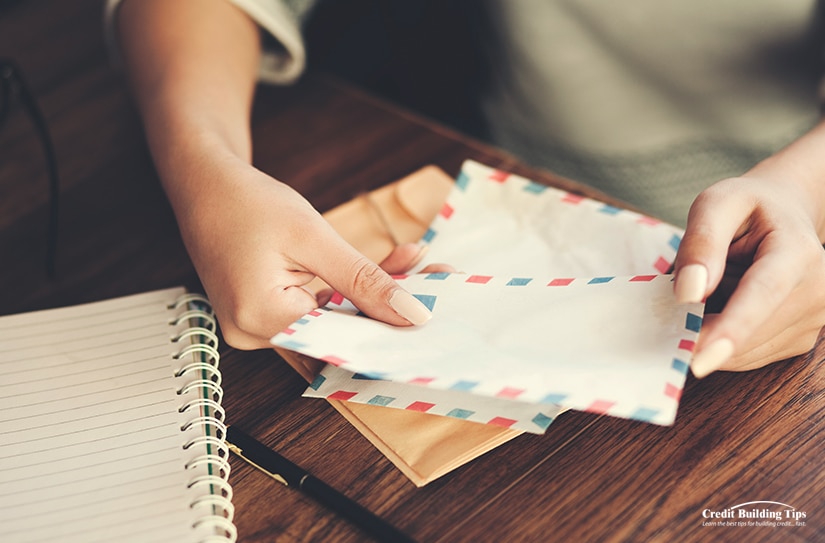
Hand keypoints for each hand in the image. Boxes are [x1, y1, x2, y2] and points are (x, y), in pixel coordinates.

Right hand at [178, 158, 432, 349]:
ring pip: (334, 321)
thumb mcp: (314, 237)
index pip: (341, 340)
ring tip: (417, 265)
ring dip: (374, 293)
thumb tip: (412, 315)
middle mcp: (255, 334)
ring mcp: (258, 328)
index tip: (432, 318)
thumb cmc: (248, 202)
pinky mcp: (265, 316)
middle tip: (437, 281)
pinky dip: (350, 291)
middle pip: (340, 332)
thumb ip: (364, 281)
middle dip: (389, 305)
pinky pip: (318, 311)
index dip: (390, 330)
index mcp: (260, 318)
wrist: (204, 186)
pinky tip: (387, 267)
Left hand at [673, 173, 824, 376]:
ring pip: (747, 352)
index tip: (700, 359)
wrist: (784, 213)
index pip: (763, 296)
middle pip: (751, 332)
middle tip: (667, 315)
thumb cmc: (748, 207)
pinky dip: (722, 343)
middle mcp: (818, 291)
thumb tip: (689, 292)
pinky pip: (750, 356)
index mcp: (798, 252)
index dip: (731, 330)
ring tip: (702, 300)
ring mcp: (814, 320)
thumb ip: (701, 243)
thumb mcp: (717, 204)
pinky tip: (717, 312)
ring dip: (711, 337)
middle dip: (703, 334)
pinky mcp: (800, 339)